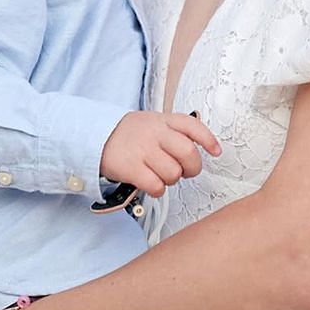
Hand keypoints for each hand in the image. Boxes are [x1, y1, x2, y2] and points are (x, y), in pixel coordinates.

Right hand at [100, 111, 220, 196]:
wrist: (93, 139)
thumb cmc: (128, 136)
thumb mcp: (151, 123)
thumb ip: (173, 131)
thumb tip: (202, 145)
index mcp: (161, 120)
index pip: (192, 126)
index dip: (208, 140)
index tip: (216, 152)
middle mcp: (153, 132)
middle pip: (188, 153)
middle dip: (192, 168)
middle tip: (185, 172)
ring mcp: (141, 149)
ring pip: (173, 173)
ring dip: (170, 180)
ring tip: (159, 175)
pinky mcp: (130, 167)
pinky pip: (156, 186)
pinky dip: (157, 189)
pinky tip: (150, 183)